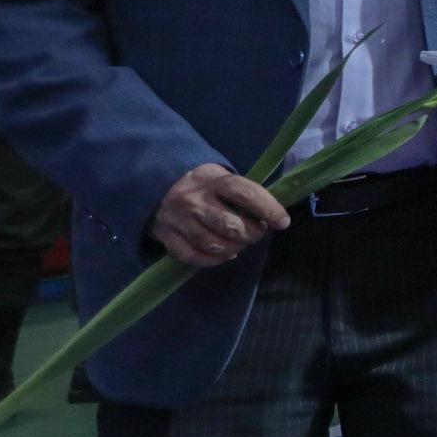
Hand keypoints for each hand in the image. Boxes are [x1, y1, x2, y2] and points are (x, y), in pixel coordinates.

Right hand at [150, 163, 289, 269]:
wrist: (153, 184)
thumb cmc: (200, 184)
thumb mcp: (219, 176)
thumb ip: (242, 192)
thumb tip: (272, 214)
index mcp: (213, 180)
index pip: (246, 194)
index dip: (269, 209)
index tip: (283, 221)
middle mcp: (194, 200)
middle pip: (230, 225)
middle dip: (252, 234)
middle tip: (257, 232)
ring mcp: (178, 219)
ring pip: (212, 244)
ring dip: (235, 248)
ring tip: (240, 243)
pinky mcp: (166, 236)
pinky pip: (193, 256)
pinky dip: (213, 260)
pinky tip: (224, 254)